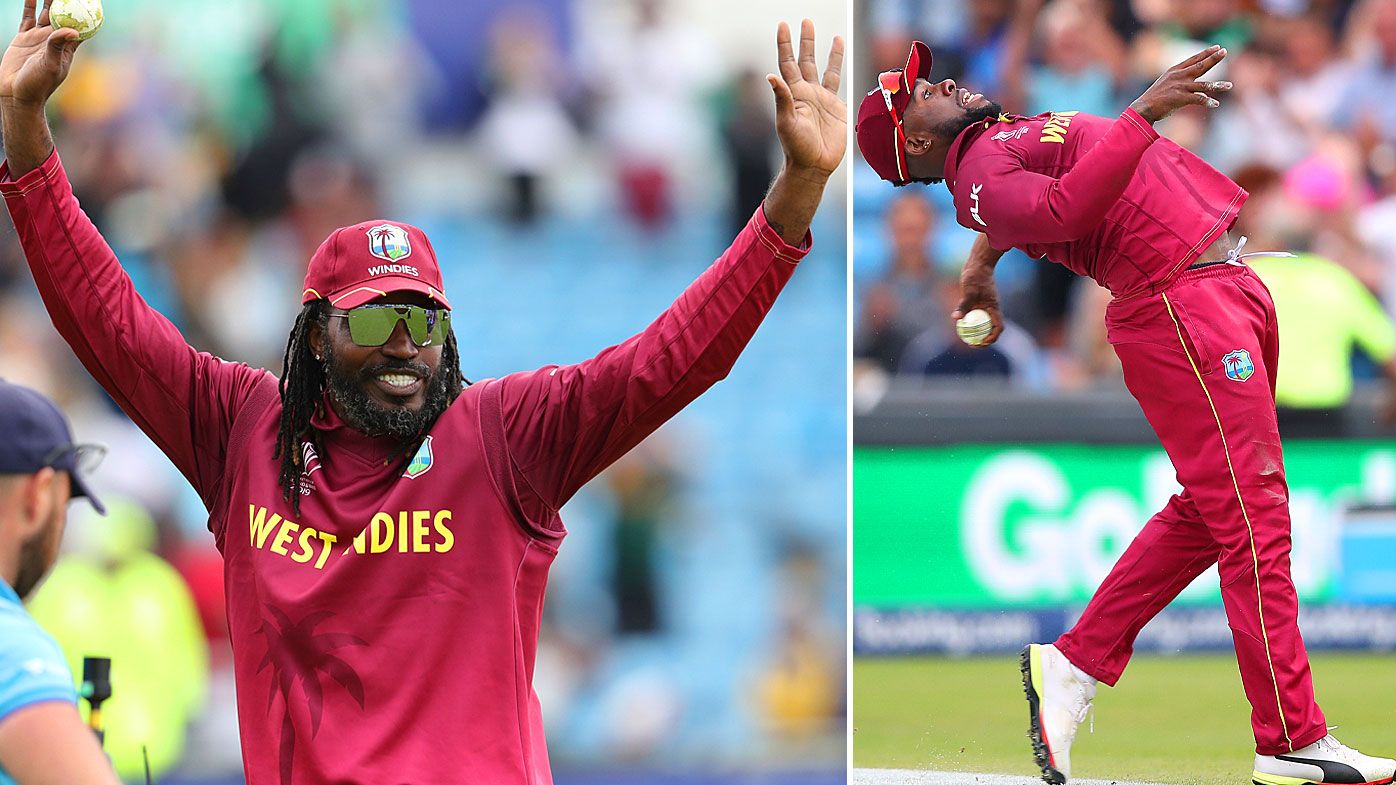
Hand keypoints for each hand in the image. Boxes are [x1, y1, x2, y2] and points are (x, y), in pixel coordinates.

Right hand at [0, 0, 80, 109]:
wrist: (16, 92)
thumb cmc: (38, 84)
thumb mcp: (51, 65)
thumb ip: (58, 46)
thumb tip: (73, 30)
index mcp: (67, 48)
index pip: (81, 27)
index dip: (86, 15)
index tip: (92, 2)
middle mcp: (55, 41)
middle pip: (64, 17)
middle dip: (68, 4)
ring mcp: (39, 38)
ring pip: (45, 14)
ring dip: (49, 1)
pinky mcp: (24, 38)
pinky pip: (27, 17)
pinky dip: (29, 5)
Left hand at [768, 20, 844, 178]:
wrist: (814, 165)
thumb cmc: (796, 147)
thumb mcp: (786, 122)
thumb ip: (782, 99)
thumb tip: (770, 76)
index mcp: (792, 94)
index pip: (787, 63)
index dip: (784, 44)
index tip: (783, 25)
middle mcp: (805, 92)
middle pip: (804, 60)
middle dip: (805, 41)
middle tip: (806, 21)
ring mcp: (821, 98)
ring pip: (823, 68)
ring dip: (825, 51)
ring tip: (834, 35)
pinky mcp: (835, 106)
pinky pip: (837, 82)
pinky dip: (838, 67)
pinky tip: (841, 55)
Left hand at [951, 265, 1004, 347]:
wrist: (977, 265)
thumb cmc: (975, 276)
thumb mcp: (969, 291)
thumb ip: (963, 304)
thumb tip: (956, 318)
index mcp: (994, 308)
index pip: (998, 327)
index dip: (992, 337)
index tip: (982, 342)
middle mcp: (992, 309)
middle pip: (992, 329)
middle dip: (984, 340)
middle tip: (972, 345)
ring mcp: (986, 307)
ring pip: (984, 324)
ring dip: (978, 333)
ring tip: (966, 339)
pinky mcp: (980, 304)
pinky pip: (977, 318)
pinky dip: (972, 324)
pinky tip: (961, 326)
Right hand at [1128, 45, 1230, 123]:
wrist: (1143, 107)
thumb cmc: (1154, 97)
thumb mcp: (1165, 82)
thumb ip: (1179, 79)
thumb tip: (1192, 82)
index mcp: (1175, 71)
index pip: (1193, 59)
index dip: (1206, 53)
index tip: (1217, 48)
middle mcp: (1179, 76)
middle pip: (1200, 66)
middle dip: (1213, 59)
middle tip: (1224, 52)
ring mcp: (1180, 87)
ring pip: (1204, 85)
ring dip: (1218, 86)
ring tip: (1229, 86)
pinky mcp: (1180, 98)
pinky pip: (1198, 99)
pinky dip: (1207, 102)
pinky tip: (1215, 104)